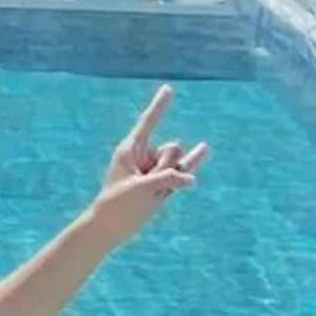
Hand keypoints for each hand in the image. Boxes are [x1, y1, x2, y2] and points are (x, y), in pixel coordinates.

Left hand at [89, 85, 206, 244]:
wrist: (111, 227)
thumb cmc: (117, 205)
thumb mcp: (141, 189)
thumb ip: (167, 178)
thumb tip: (191, 179)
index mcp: (130, 149)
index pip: (147, 122)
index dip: (159, 106)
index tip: (168, 88)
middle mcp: (144, 155)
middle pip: (172, 148)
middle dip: (166, 167)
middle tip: (144, 186)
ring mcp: (155, 168)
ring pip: (178, 163)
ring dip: (170, 180)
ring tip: (149, 195)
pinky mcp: (164, 181)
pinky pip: (184, 167)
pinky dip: (195, 158)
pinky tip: (204, 147)